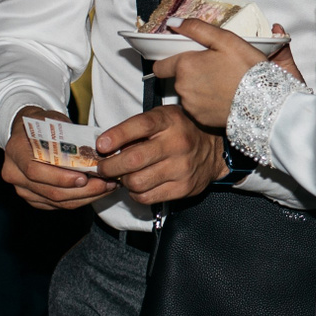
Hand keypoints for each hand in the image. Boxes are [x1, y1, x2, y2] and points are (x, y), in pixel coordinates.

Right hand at [3, 105, 119, 209]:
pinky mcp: (33, 199)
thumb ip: (70, 137)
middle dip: (82, 190)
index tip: (84, 177)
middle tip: (106, 183)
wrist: (28, 131)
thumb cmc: (44, 123)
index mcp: (16, 151)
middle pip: (49, 191)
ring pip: (57, 201)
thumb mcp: (54, 121)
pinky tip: (97, 191)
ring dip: (86, 197)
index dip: (60, 177)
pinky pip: (58, 205)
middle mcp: (14, 173)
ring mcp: (22, 189)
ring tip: (107, 186)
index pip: (35, 171)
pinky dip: (79, 200)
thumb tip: (99, 150)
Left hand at [95, 104, 226, 203]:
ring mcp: (182, 168)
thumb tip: (106, 148)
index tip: (101, 146)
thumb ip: (137, 130)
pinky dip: (136, 193)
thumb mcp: (162, 119)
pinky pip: (148, 197)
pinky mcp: (183, 188)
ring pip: (137, 182)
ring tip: (124, 176)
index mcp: (169, 121)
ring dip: (124, 181)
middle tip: (103, 168)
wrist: (214, 150)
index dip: (116, 136)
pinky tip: (139, 185)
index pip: (140, 126)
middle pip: (133, 160)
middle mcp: (177, 143)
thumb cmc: (179, 131)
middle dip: (110, 166)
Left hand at [151, 18, 279, 126]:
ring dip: (198, 88)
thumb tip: (173, 22)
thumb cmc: (247, 69)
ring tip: (220, 83)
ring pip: (187, 94)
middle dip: (190, 73)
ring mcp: (191, 106)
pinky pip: (197, 108)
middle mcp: (183, 88)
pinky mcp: (201, 120)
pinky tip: (222, 97)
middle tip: (214, 67)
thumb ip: (196, 28)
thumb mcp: (226, 40)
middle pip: (177, 79)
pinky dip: (206, 103)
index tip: (185, 59)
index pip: (159, 66)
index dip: (169, 61)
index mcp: (185, 66)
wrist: (264, 102)